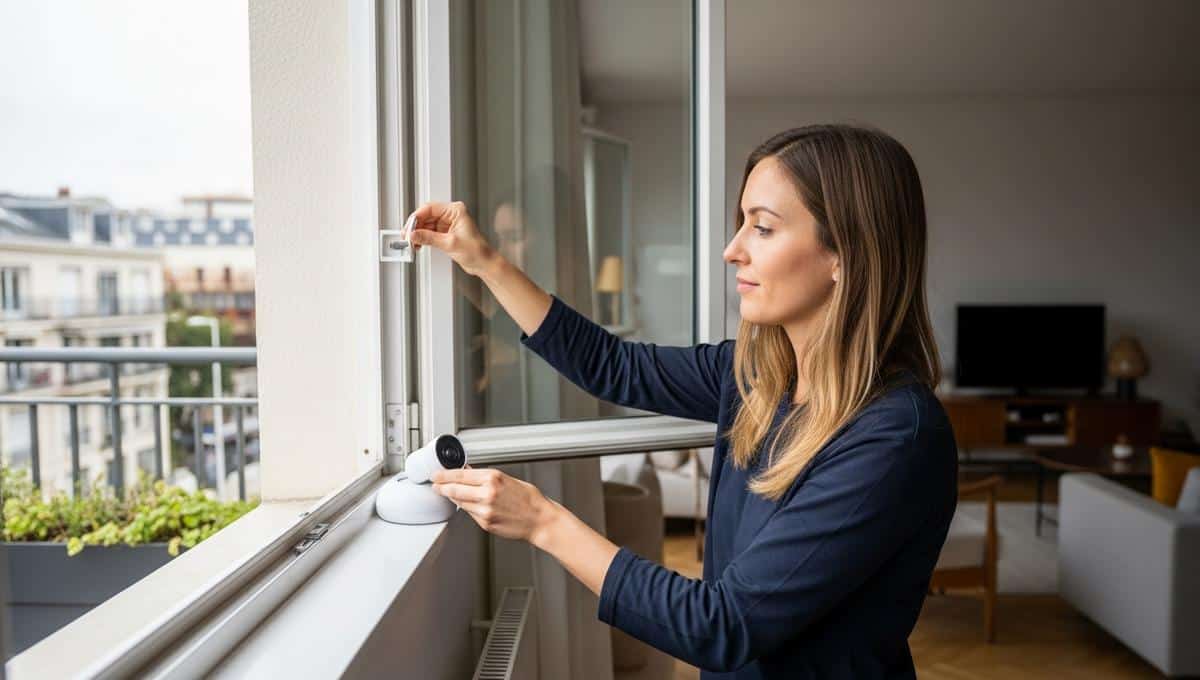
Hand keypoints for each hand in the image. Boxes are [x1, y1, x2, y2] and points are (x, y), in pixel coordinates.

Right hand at [407, 201, 500, 276]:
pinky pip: (430, 232)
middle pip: (426, 216)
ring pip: (426, 224)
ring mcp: (448, 224)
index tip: (409, 227)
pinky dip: (423, 238)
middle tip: (407, 236)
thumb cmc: (476, 251)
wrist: (483, 263)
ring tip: (412, 242)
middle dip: (416, 226)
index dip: (417, 217)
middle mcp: (451, 215)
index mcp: (455, 211)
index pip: (430, 208)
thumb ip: (429, 238)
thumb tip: (414, 234)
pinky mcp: (446, 233)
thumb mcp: (449, 243)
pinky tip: (418, 243)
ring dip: (418, 233)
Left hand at [430, 465, 559, 542]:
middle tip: (435, 485)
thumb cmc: (528, 499)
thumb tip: (468, 472)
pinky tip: (468, 504)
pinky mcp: (485, 523)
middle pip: (454, 489)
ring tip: (450, 493)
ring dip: (453, 497)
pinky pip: (469, 513)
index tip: (436, 474)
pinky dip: (466, 507)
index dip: (444, 475)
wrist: (539, 519)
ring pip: (460, 502)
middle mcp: (487, 493)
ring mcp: (485, 510)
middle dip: (441, 487)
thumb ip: (486, 477)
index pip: (460, 475)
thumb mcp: (507, 479)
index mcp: (493, 478)